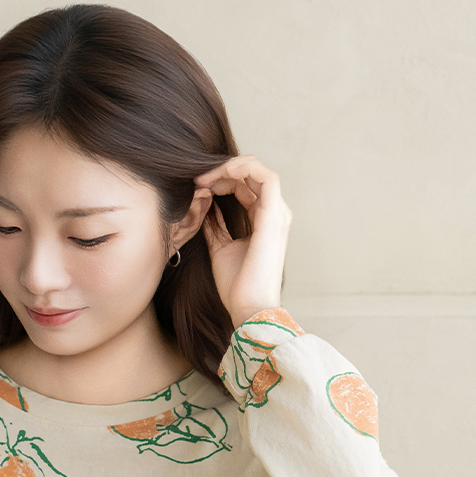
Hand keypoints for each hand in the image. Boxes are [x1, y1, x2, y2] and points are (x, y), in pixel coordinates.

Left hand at [184, 155, 291, 327]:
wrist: (248, 308)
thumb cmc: (237, 287)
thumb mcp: (220, 248)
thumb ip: (215, 224)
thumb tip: (204, 203)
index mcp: (263, 220)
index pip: (245, 186)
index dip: (221, 179)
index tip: (197, 186)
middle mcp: (274, 213)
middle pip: (250, 174)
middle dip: (222, 171)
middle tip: (198, 179)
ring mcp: (277, 213)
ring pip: (258, 169)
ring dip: (230, 168)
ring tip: (206, 178)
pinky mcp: (275, 216)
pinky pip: (265, 176)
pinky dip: (243, 169)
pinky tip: (220, 177)